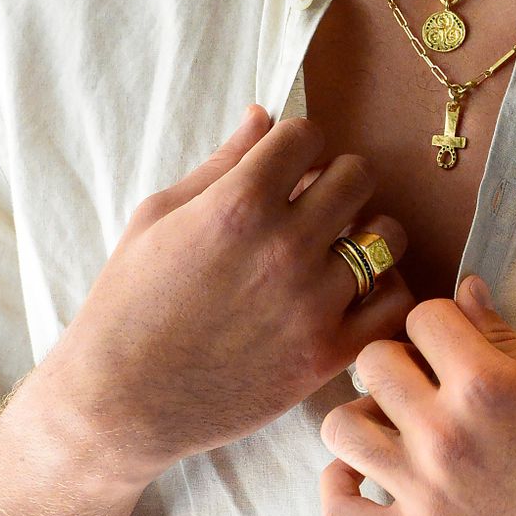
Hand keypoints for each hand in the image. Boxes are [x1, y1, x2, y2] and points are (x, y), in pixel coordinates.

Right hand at [40, 105, 414, 488]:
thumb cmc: (129, 303)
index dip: (297, 144)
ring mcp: (312, 302)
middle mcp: (283, 248)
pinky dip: (385, 289)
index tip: (288, 165)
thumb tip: (263, 114)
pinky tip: (356, 290)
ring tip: (340, 245)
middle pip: (357, 175)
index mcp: (238, 206)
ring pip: (387, 235)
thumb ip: (221, 163)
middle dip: (338, 178)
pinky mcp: (328, 352)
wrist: (120, 402)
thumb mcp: (159, 217)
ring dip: (368, 231)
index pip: (307, 135)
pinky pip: (395, 301)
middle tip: (317, 202)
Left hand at [318, 276, 515, 515]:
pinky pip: (340, 514)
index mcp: (487, 385)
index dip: (440, 322)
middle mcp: (446, 433)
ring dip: (362, 416)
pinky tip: (362, 473)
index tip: (455, 341)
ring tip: (391, 423)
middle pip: (372, 362)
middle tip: (424, 380)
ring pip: (340, 428)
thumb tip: (466, 290)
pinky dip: (339, 488)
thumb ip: (506, 337)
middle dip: (398, 359)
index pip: (423, 317)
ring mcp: (425, 493)